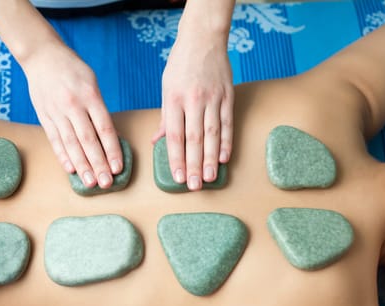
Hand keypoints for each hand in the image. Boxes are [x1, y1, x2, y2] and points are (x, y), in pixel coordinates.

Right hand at [23, 44, 122, 188]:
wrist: (42, 56)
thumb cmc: (73, 70)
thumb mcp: (92, 82)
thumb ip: (98, 109)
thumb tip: (108, 137)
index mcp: (90, 95)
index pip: (104, 128)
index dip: (112, 150)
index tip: (118, 168)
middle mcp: (73, 105)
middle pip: (88, 140)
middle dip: (98, 164)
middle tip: (106, 183)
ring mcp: (56, 112)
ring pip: (71, 143)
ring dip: (81, 165)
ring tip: (89, 183)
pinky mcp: (44, 116)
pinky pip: (54, 139)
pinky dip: (62, 156)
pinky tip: (70, 170)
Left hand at [154, 33, 233, 190]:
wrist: (203, 39)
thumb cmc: (180, 65)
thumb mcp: (166, 88)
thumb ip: (164, 116)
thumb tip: (157, 141)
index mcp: (174, 99)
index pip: (174, 135)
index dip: (176, 158)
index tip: (178, 177)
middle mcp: (194, 100)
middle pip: (194, 139)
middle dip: (194, 165)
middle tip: (195, 186)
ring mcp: (213, 98)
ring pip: (212, 134)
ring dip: (211, 159)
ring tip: (210, 178)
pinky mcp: (228, 96)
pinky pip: (227, 123)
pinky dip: (226, 142)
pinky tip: (225, 158)